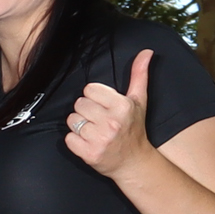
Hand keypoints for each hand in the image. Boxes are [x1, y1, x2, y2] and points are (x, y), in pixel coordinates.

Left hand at [63, 50, 153, 179]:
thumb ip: (139, 74)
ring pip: (71, 120)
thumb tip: (146, 52)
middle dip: (86, 111)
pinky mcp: (89, 153)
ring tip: (94, 131)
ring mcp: (100, 139)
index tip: (103, 106)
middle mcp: (111, 122)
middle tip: (99, 120)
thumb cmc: (134, 128)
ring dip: (79, 126)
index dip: (94, 97)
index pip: (89, 89)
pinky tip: (88, 142)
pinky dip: (74, 141)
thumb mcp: (139, 100)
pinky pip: (68, 138)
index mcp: (122, 106)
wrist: (134, 162)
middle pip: (78, 104)